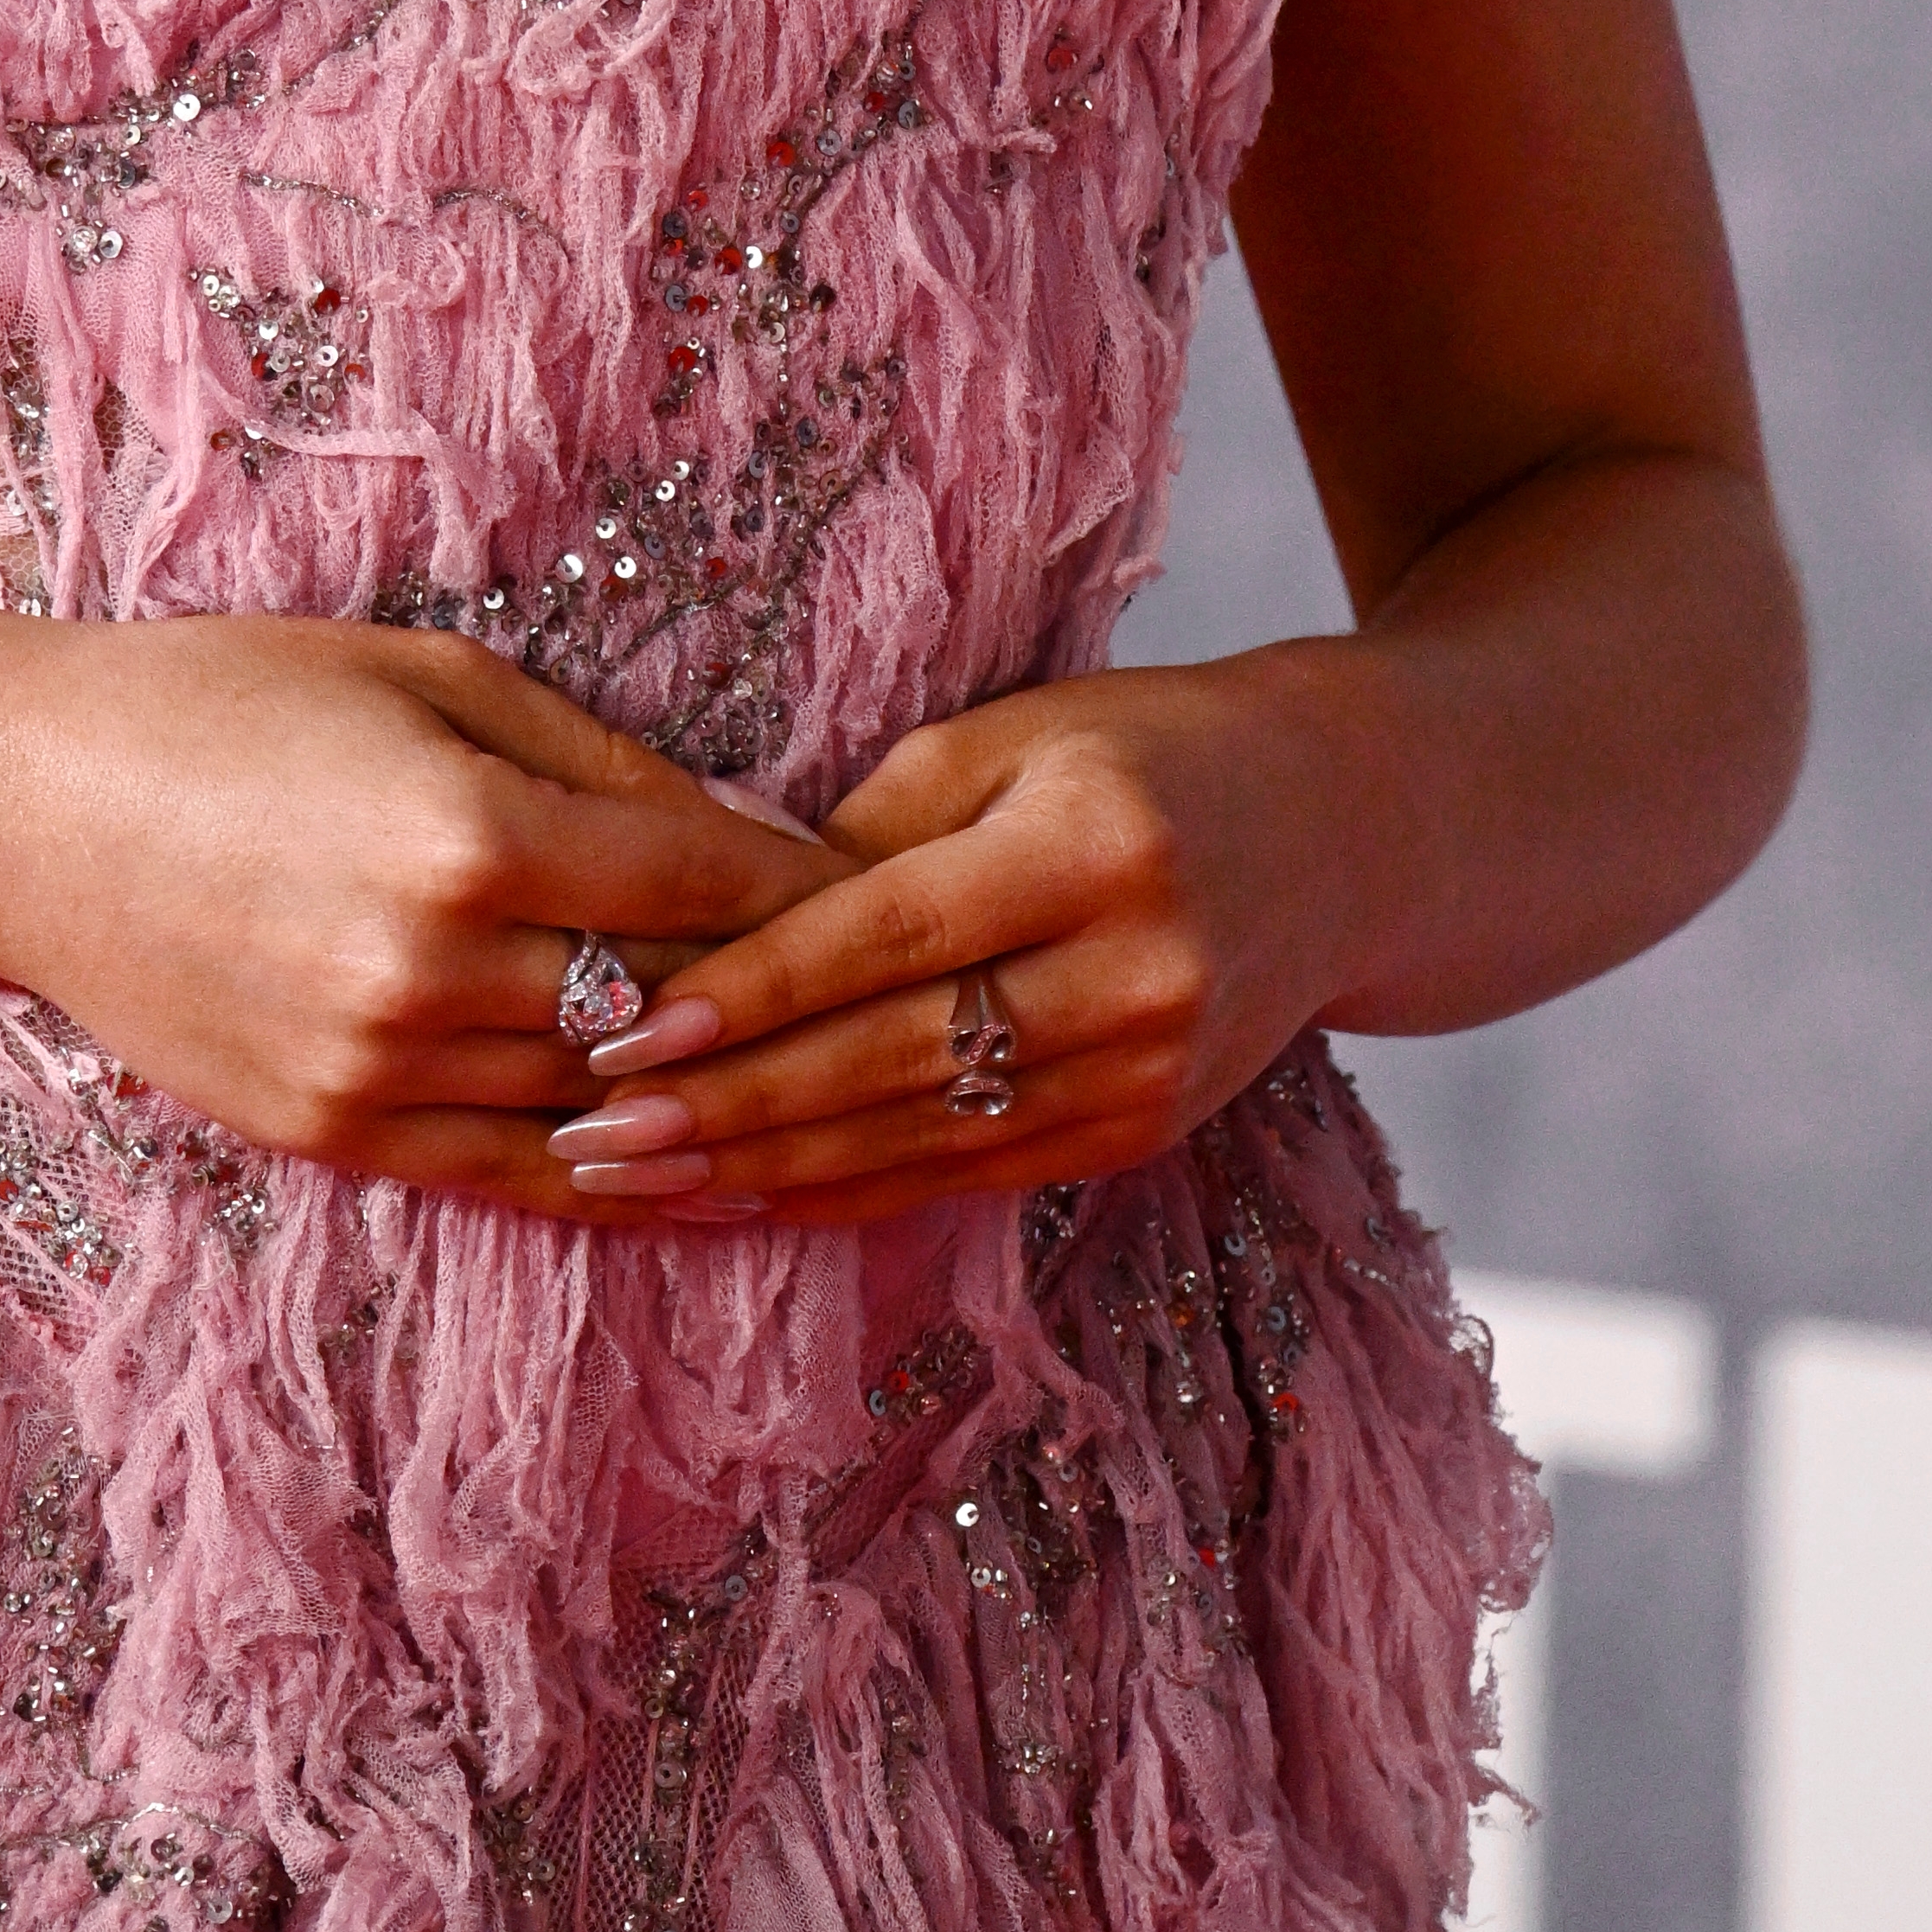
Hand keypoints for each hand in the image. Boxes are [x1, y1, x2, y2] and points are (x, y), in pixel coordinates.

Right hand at [0, 612, 857, 1215]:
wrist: (32, 808)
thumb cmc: (234, 697)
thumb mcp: (428, 673)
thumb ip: (596, 762)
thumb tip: (748, 834)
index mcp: (466, 835)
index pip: (700, 885)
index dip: (804, 886)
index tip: (881, 887)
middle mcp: (430, 970)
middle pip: (667, 1006)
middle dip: (776, 996)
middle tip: (869, 991)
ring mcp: (377, 1069)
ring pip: (603, 1101)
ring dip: (709, 1093)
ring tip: (811, 1083)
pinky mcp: (333, 1135)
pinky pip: (517, 1178)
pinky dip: (619, 1179)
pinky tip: (699, 1175)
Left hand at [542, 654, 1371, 1228]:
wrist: (1339, 836)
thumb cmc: (1139, 753)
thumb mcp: (1012, 736)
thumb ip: (867, 824)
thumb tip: (716, 910)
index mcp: (1094, 848)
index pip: (891, 935)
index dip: (755, 988)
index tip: (628, 1026)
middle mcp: (1135, 975)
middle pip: (896, 1058)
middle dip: (730, 1104)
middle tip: (592, 1129)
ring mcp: (1148, 1074)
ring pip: (921, 1138)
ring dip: (765, 1167)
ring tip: (633, 1177)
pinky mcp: (1142, 1134)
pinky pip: (967, 1175)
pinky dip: (847, 1189)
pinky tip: (743, 1196)